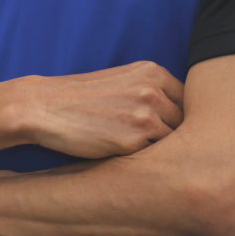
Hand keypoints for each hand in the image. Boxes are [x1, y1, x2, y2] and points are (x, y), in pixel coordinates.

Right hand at [13, 60, 183, 158]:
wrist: (46, 106)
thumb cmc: (83, 97)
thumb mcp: (122, 80)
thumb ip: (151, 91)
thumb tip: (180, 115)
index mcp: (152, 72)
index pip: (188, 98)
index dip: (183, 116)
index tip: (175, 129)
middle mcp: (152, 91)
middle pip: (185, 121)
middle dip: (177, 135)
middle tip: (167, 150)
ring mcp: (144, 116)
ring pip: (173, 142)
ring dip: (164, 151)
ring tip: (151, 159)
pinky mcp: (131, 141)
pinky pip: (154, 157)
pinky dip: (148, 162)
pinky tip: (135, 163)